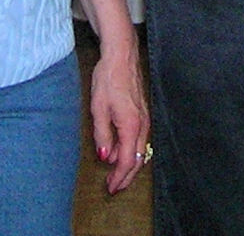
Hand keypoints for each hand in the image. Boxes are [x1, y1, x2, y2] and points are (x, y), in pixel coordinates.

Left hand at [91, 39, 149, 193]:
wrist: (121, 56)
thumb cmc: (108, 78)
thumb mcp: (98, 108)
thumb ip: (102, 135)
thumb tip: (106, 156)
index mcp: (131, 125)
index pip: (128, 161)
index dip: (119, 177)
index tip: (110, 187)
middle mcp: (142, 124)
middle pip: (139, 159)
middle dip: (126, 176)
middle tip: (114, 186)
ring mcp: (144, 118)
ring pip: (140, 149)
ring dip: (128, 163)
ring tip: (113, 171)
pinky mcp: (142, 112)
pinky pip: (139, 138)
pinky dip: (130, 150)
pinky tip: (118, 149)